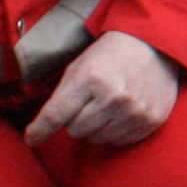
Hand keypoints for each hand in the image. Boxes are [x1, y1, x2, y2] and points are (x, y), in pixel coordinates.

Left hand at [24, 31, 178, 151]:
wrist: (155, 45)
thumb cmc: (110, 55)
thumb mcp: (79, 66)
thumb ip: (60, 97)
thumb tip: (38, 132)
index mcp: (91, 79)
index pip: (56, 115)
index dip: (40, 130)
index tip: (31, 139)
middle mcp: (114, 98)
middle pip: (76, 131)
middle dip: (76, 120)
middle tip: (88, 102)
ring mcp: (135, 111)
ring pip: (98, 139)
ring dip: (96, 127)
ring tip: (106, 106)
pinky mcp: (151, 120)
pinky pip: (120, 141)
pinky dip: (116, 130)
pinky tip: (122, 112)